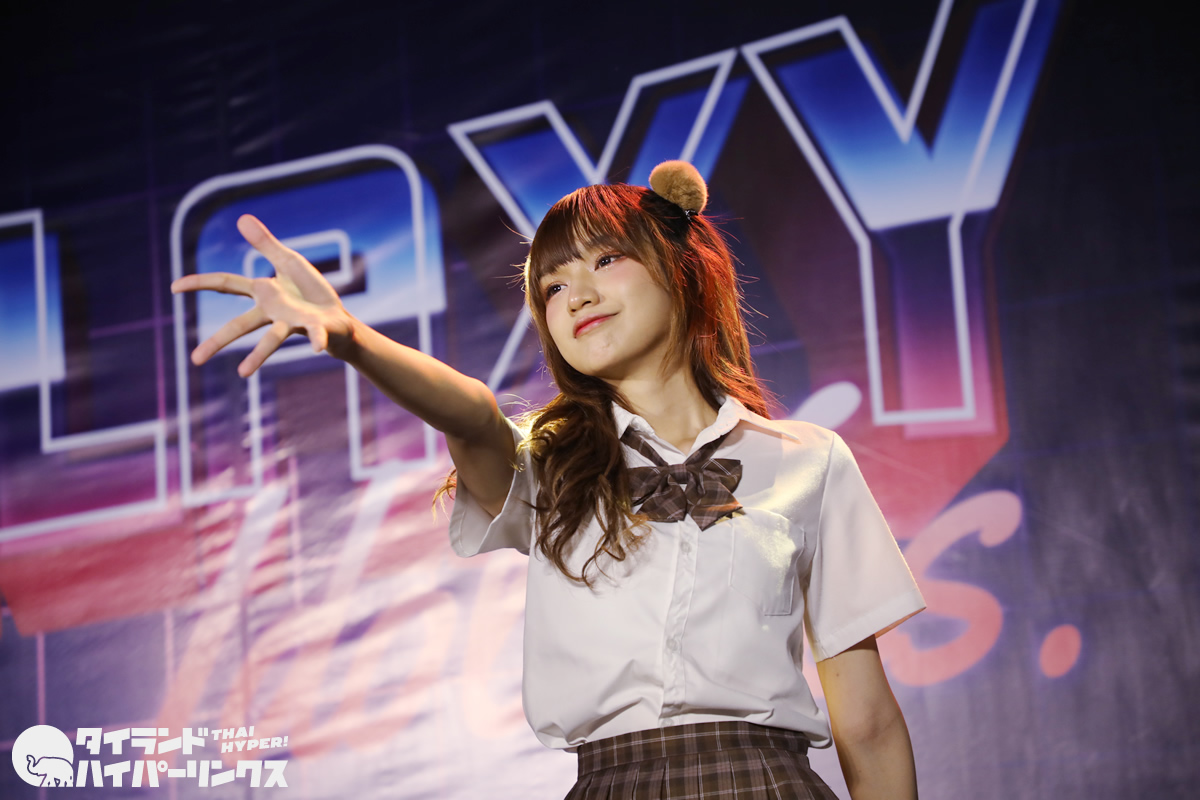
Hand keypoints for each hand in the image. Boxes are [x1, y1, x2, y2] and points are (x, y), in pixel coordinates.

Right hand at [171, 214, 354, 376]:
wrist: (339, 318)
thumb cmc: (311, 293)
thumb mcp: (289, 262)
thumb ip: (266, 244)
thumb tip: (241, 218)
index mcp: (264, 292)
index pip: (226, 285)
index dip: (200, 283)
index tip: (174, 287)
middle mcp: (273, 311)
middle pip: (240, 325)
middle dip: (218, 341)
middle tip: (195, 360)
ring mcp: (293, 323)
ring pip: (271, 339)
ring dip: (259, 355)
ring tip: (243, 374)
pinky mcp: (317, 329)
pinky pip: (316, 335)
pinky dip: (316, 340)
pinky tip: (317, 349)